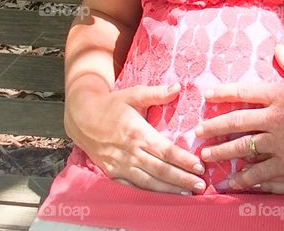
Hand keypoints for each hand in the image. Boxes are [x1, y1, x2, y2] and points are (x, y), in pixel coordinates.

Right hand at [65, 83, 205, 194]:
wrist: (82, 118)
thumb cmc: (112, 104)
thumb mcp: (134, 94)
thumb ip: (156, 93)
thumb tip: (178, 87)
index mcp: (137, 133)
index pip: (165, 151)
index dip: (183, 160)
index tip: (200, 166)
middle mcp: (129, 152)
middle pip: (160, 170)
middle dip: (182, 179)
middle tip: (201, 185)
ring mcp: (119, 165)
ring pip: (148, 182)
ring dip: (169, 189)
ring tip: (188, 193)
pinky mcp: (112, 173)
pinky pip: (133, 186)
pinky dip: (149, 192)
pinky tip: (164, 195)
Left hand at [194, 45, 283, 188]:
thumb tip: (277, 48)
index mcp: (282, 94)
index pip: (245, 92)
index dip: (224, 93)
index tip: (208, 95)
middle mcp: (276, 118)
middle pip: (237, 122)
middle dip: (214, 127)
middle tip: (198, 131)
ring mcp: (281, 144)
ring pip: (243, 149)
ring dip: (222, 153)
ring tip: (206, 156)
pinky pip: (260, 173)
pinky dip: (244, 177)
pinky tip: (233, 181)